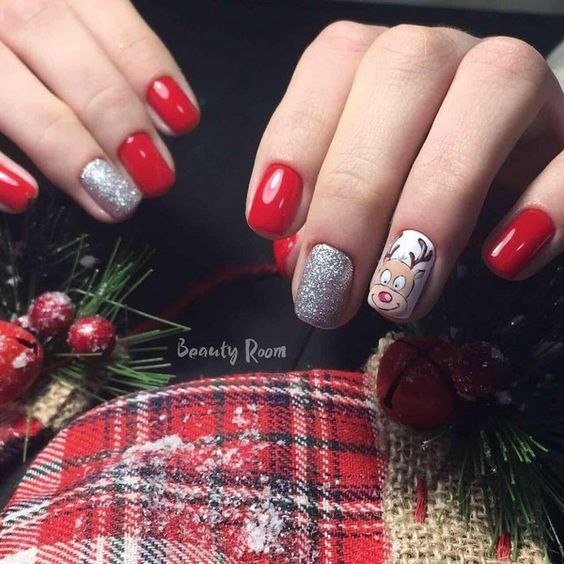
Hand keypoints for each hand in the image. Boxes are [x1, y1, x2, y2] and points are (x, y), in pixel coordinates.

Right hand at [0, 0, 198, 219]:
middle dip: (113, 114)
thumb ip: (95, 44)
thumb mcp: (53, 11)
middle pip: (53, 40)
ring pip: (2, 81)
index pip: (103, 10)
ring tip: (112, 198)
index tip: (181, 120)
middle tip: (153, 177)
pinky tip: (24, 197)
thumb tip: (157, 113)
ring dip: (64, 145)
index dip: (145, 65)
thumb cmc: (16, 20)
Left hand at [247, 22, 563, 327]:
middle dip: (356, 196)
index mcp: (380, 62)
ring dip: (436, 202)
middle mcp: (446, 56)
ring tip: (401, 291)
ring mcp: (521, 85)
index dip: (297, 142)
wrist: (510, 171)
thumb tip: (300, 257)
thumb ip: (323, 207)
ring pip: (491, 93)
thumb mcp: (357, 192)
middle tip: (332, 287)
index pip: (333, 65)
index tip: (274, 222)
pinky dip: (546, 206)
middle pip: (400, 81)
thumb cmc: (413, 181)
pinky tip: (503, 259)